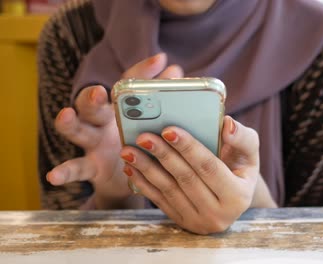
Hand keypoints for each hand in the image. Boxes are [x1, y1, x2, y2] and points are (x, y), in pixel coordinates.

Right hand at [46, 53, 183, 208]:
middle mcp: (103, 121)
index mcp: (120, 107)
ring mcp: (94, 143)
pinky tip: (55, 176)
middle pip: (92, 104)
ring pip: (77, 130)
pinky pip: (76, 168)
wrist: (131, 179)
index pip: (127, 85)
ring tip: (65, 115)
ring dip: (70, 123)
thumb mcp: (153, 122)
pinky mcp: (91, 167)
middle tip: (98, 92)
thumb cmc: (142, 142)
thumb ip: (161, 98)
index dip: (142, 73)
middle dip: (93, 96)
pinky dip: (64, 172)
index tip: (160, 60)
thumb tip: (176, 70)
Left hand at [121, 116, 276, 233]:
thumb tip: (226, 123)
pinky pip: (160, 201)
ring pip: (169, 191)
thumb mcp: (249, 153)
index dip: (189, 148)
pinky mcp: (182, 222)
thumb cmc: (240, 167)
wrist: (233, 197)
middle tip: (143, 136)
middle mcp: (219, 214)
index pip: (209, 167)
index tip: (168, 129)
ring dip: (146, 169)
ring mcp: (199, 221)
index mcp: (238, 196)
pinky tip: (130, 167)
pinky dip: (143, 183)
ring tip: (129, 150)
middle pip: (186, 179)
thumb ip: (242, 137)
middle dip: (163, 155)